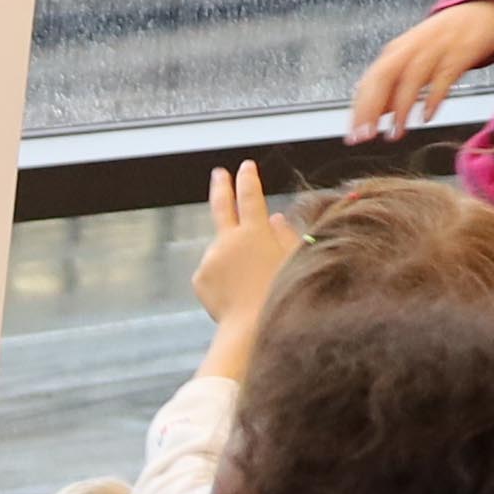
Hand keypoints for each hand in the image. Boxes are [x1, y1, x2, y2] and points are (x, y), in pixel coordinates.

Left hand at [190, 159, 300, 359]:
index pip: (250, 196)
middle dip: (221, 187)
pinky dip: (224, 275)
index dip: (248, 179)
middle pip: (221, 206)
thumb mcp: (293, 259)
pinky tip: (237, 291)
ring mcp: (210, 258)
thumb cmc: (280, 293)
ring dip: (234, 256)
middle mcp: (228, 240)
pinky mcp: (200, 277)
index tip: (245, 166)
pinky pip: (213, 270)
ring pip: (223, 249)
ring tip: (251, 281)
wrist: (249, 327)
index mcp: (254, 231)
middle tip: (219, 173)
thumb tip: (275, 218)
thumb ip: (285, 234)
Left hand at [347, 0, 493, 138]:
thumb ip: (395, 86)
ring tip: (396, 134)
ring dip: (401, 109)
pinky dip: (433, 98)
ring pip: (410, 79)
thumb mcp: (413, 59)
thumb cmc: (444, 40)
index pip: (369, 82)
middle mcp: (411, 49)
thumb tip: (375, 115)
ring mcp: (435, 49)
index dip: (359, 109)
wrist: (483, 10)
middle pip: (383, 77)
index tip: (352, 135)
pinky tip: (427, 116)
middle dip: (371, 108)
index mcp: (396, 52)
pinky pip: (443, 77)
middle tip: (366, 136)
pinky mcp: (460, 52)